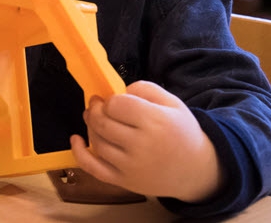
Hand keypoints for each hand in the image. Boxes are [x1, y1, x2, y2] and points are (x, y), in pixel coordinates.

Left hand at [69, 81, 223, 202]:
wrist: (195, 170)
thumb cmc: (182, 132)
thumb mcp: (172, 102)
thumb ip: (145, 89)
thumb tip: (119, 91)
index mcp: (155, 122)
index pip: (118, 105)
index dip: (110, 99)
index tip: (112, 99)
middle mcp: (141, 146)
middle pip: (103, 123)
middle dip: (95, 109)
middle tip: (97, 103)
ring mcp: (130, 167)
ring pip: (97, 142)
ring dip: (90, 126)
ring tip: (94, 117)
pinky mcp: (124, 181)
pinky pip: (94, 169)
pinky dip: (79, 154)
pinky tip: (75, 139)